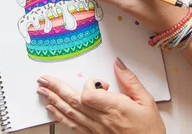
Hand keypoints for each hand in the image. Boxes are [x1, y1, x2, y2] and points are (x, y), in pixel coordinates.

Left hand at [37, 58, 165, 133]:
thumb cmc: (149, 130)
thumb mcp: (146, 101)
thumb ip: (130, 81)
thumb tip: (118, 64)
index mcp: (115, 108)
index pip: (89, 95)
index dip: (89, 85)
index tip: (98, 82)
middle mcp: (102, 120)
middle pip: (74, 102)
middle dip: (56, 88)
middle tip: (43, 79)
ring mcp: (96, 129)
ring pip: (70, 113)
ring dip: (54, 100)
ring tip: (42, 90)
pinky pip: (73, 126)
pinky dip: (60, 117)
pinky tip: (52, 110)